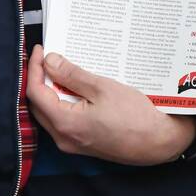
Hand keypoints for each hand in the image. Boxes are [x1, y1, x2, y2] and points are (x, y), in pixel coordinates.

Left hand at [25, 44, 195, 164]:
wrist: (161, 142)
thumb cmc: (136, 116)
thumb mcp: (103, 88)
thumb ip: (72, 75)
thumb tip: (50, 62)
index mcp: (66, 124)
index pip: (35, 93)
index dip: (34, 69)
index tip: (41, 50)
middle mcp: (64, 138)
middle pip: (38, 106)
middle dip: (39, 80)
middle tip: (47, 59)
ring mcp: (73, 144)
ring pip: (50, 114)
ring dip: (51, 92)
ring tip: (60, 70)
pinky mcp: (84, 145)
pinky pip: (64, 122)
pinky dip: (63, 104)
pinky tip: (73, 89)